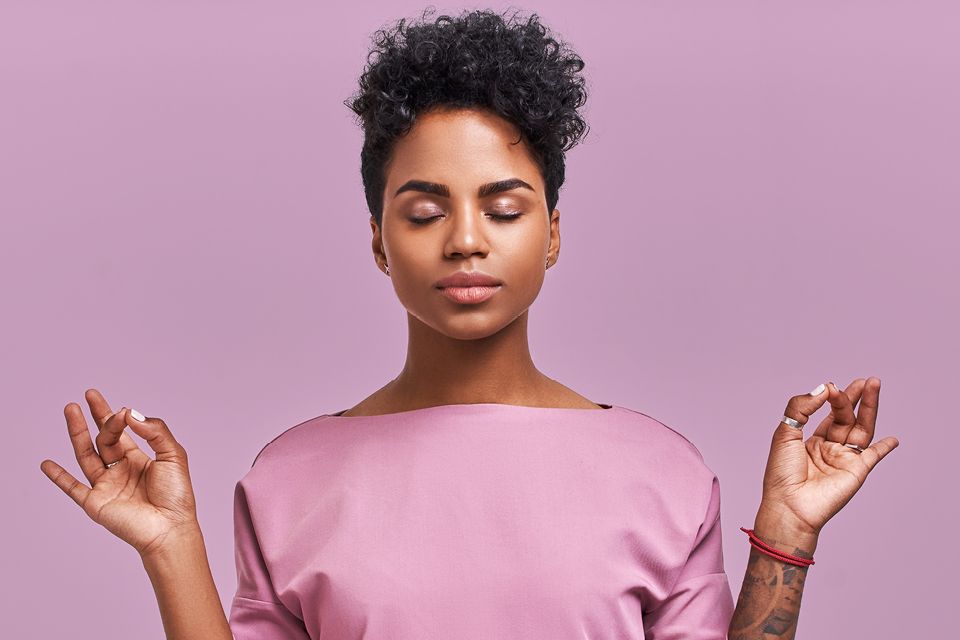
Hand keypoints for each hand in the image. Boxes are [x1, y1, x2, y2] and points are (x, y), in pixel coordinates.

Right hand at [40, 388, 200, 557]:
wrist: (170, 528)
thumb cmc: (176, 495)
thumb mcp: (173, 455)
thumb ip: (155, 431)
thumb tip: (130, 413)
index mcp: (140, 459)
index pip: (123, 432)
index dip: (120, 417)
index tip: (122, 409)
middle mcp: (121, 470)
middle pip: (104, 439)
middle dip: (97, 417)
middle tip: (89, 395)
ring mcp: (106, 486)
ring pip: (86, 455)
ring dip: (77, 433)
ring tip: (69, 410)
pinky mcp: (95, 503)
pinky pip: (72, 488)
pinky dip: (58, 477)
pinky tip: (46, 464)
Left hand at [757, 377, 899, 536]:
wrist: (789, 504)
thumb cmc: (781, 472)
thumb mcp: (785, 432)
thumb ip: (802, 407)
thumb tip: (824, 388)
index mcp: (811, 441)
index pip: (828, 414)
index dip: (831, 398)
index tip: (831, 386)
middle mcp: (830, 449)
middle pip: (847, 418)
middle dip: (855, 398)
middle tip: (865, 380)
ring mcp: (844, 460)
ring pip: (861, 429)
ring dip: (869, 409)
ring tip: (874, 386)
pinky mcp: (857, 471)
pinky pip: (873, 456)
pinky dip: (884, 447)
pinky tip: (893, 439)